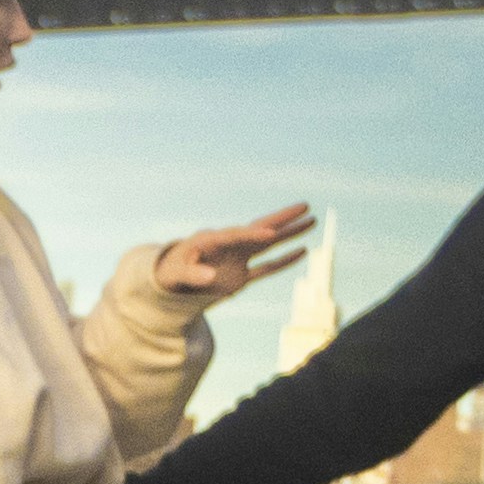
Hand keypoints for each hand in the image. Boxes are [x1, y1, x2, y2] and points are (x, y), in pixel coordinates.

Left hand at [135, 202, 316, 309]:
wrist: (171, 278)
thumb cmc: (172, 271)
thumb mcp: (177, 274)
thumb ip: (193, 275)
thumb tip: (211, 277)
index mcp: (212, 240)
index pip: (236, 235)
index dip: (252, 235)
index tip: (271, 235)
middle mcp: (230, 245)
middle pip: (260, 228)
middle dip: (282, 218)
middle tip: (305, 206)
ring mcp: (238, 258)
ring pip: (270, 244)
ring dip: (290, 234)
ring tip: (312, 220)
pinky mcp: (241, 276)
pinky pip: (266, 268)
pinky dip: (284, 261)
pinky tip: (303, 251)